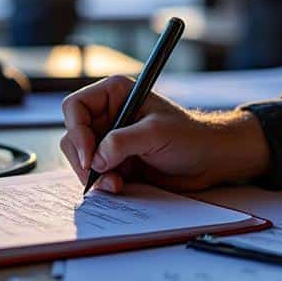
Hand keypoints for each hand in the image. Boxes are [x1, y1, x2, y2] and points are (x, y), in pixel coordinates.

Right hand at [59, 76, 270, 193]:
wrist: (209, 160)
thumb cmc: (190, 136)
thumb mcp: (156, 134)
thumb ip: (122, 142)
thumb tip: (94, 159)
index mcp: (114, 93)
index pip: (75, 108)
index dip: (77, 132)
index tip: (90, 156)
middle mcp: (107, 114)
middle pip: (73, 136)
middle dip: (83, 160)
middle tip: (100, 177)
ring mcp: (109, 139)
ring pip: (80, 158)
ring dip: (93, 175)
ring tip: (116, 184)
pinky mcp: (114, 161)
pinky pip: (93, 174)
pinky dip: (101, 183)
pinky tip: (120, 186)